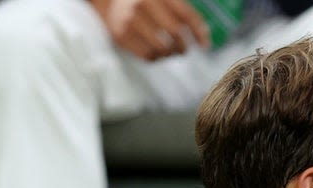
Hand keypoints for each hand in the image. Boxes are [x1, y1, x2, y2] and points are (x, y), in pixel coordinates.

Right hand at [92, 0, 209, 60]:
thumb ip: (181, 10)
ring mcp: (131, 21)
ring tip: (171, 51)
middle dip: (184, 45)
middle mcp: (144, 4)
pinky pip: (147, 56)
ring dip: (171, 53)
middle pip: (175, 32)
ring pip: (162, 47)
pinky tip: (157, 53)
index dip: (199, 32)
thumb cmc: (142, 1)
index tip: (205, 45)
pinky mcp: (121, 36)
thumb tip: (204, 35)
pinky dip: (157, 58)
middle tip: (184, 49)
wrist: (107, 0)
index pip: (185, 15)